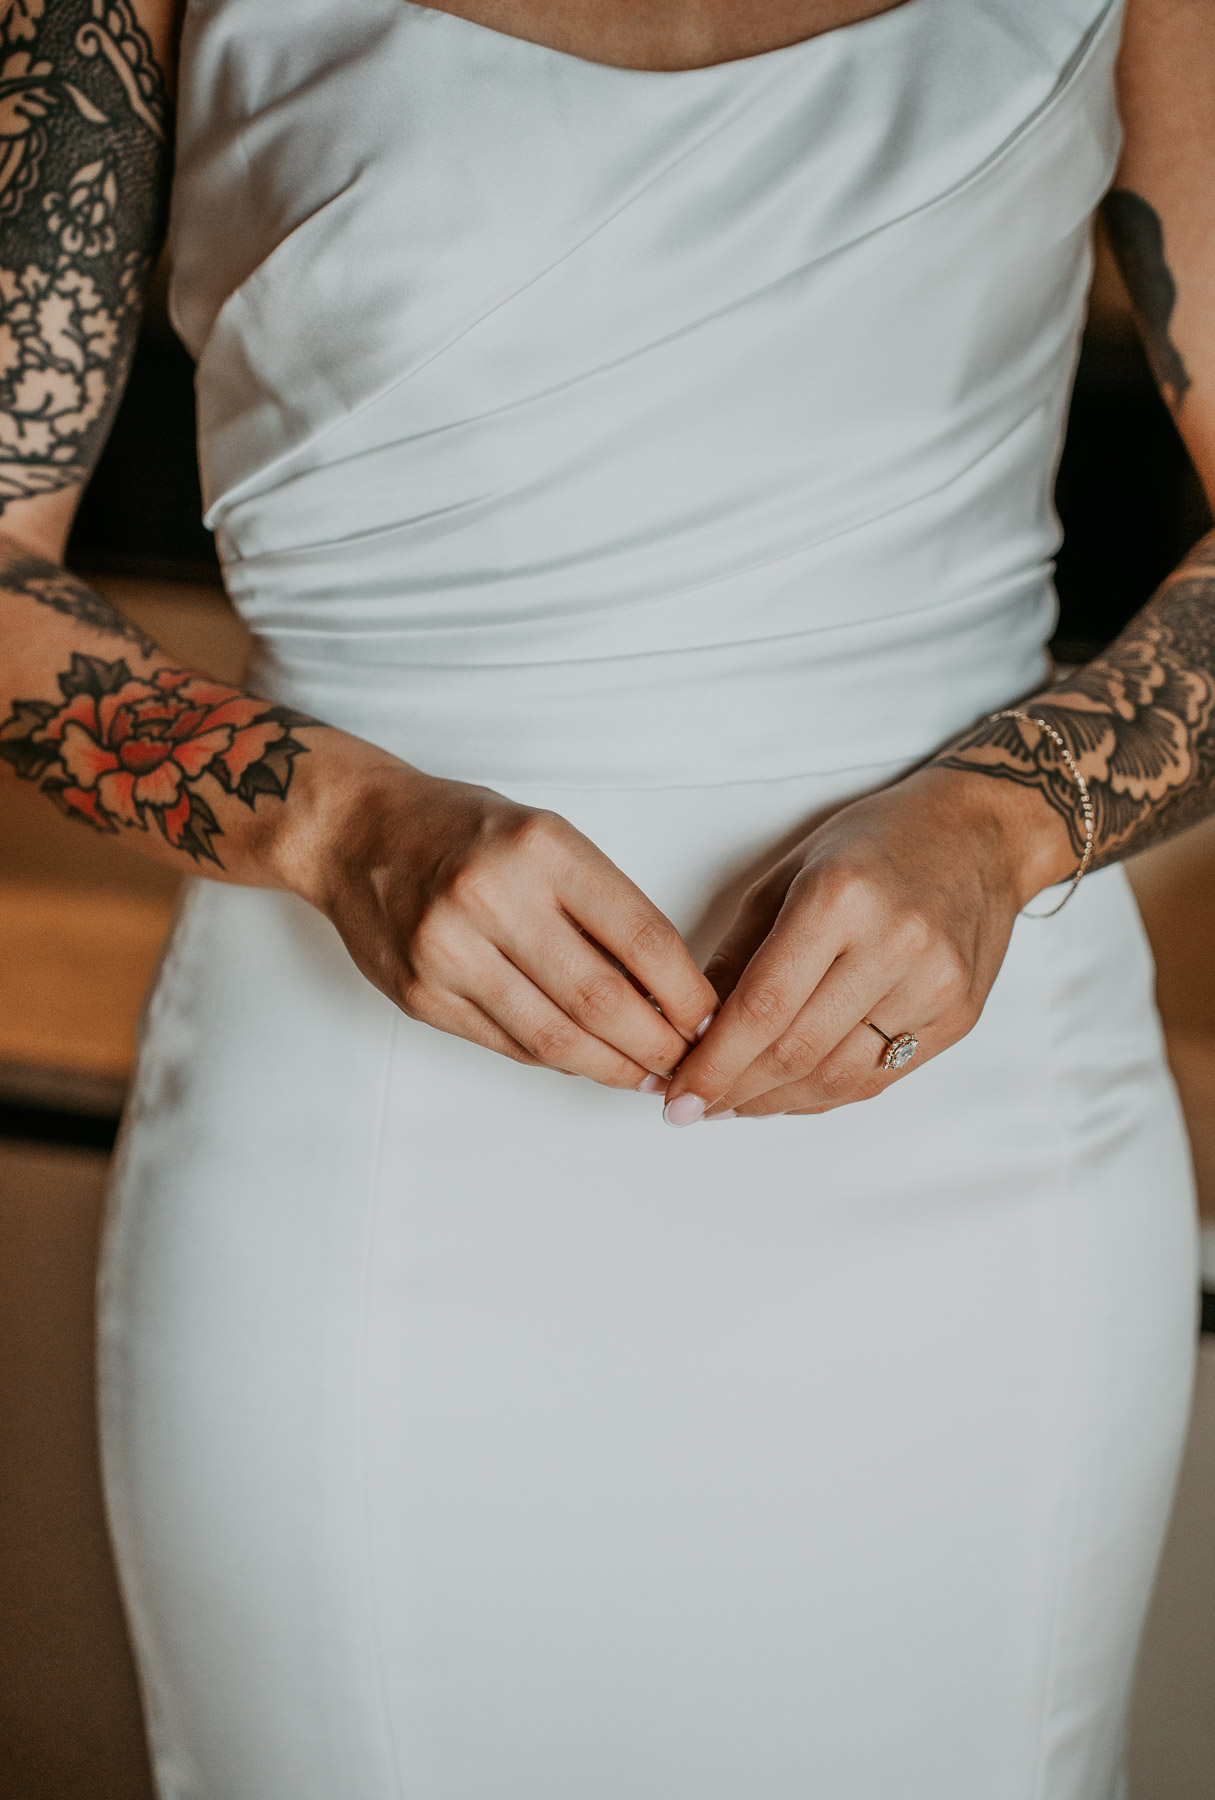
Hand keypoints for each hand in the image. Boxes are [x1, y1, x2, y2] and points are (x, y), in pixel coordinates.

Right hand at [282, 742, 717, 1088]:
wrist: (355, 834)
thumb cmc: (465, 833)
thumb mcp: (546, 837)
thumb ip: (603, 907)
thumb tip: (670, 992)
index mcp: (542, 848)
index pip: (641, 938)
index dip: (688, 994)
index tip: (713, 1021)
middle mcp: (493, 898)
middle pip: (603, 1000)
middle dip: (659, 1046)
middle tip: (690, 1065)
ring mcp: (449, 951)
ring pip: (555, 1038)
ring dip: (613, 1068)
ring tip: (647, 1076)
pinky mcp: (422, 995)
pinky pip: (509, 1045)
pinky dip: (558, 1061)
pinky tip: (587, 1061)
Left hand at [660, 766, 1072, 1121]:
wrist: (979, 835)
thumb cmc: (876, 843)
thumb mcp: (788, 873)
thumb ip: (739, 952)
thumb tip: (694, 1028)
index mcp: (840, 896)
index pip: (763, 1005)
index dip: (714, 1062)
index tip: (679, 1093)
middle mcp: (893, 943)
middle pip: (798, 1049)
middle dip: (736, 1089)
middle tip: (695, 1107)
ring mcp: (934, 985)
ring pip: (837, 1077)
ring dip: (776, 1102)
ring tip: (736, 1105)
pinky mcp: (959, 1016)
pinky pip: (878, 1078)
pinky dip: (824, 1095)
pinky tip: (788, 1095)